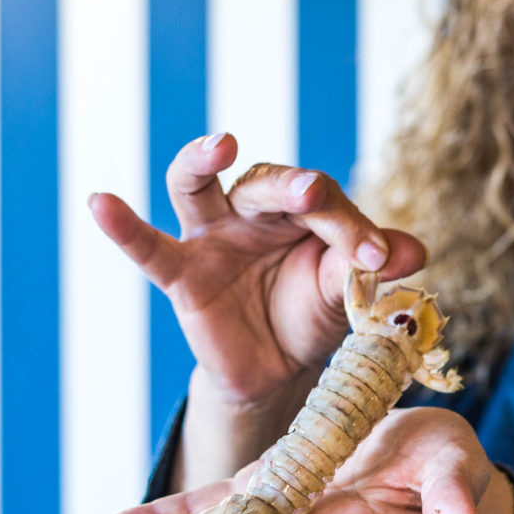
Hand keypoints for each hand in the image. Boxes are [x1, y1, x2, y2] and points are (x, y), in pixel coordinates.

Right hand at [89, 134, 426, 407]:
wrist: (278, 370)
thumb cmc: (314, 313)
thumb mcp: (347, 290)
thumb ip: (371, 265)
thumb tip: (414, 252)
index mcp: (301, 211)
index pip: (325, 203)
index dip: (352, 227)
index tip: (380, 259)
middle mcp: (253, 213)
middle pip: (267, 184)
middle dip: (294, 189)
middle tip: (314, 196)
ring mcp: (212, 238)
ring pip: (196, 186)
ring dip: (202, 161)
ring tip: (219, 143)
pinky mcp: (182, 274)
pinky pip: (149, 248)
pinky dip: (124, 227)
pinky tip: (99, 202)